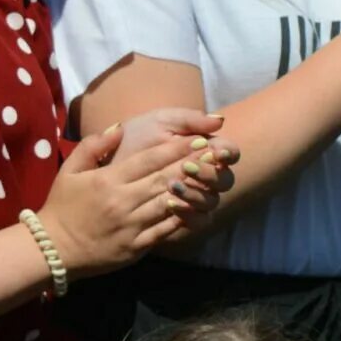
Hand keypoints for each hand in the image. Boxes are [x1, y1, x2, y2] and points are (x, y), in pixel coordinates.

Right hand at [35, 123, 211, 276]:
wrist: (53, 251)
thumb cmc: (62, 207)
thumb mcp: (69, 170)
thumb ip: (94, 146)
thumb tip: (119, 127)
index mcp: (108, 180)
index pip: (148, 160)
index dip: (176, 149)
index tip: (197, 139)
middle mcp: (122, 201)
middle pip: (164, 179)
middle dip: (192, 164)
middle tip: (215, 153)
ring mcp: (131, 226)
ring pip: (169, 204)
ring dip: (193, 190)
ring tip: (213, 177)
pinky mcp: (136, 247)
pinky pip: (165, 231)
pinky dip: (183, 219)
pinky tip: (199, 208)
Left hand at [109, 106, 239, 209]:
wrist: (111, 159)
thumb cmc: (138, 136)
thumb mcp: (161, 121)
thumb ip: (190, 119)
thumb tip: (220, 120)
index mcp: (205, 149)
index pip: (230, 153)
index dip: (229, 153)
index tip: (216, 152)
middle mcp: (205, 175)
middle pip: (225, 180)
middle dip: (210, 174)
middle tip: (187, 167)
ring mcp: (195, 197)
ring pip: (212, 202)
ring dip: (196, 194)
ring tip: (172, 186)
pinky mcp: (183, 216)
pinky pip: (198, 221)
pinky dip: (189, 214)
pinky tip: (171, 204)